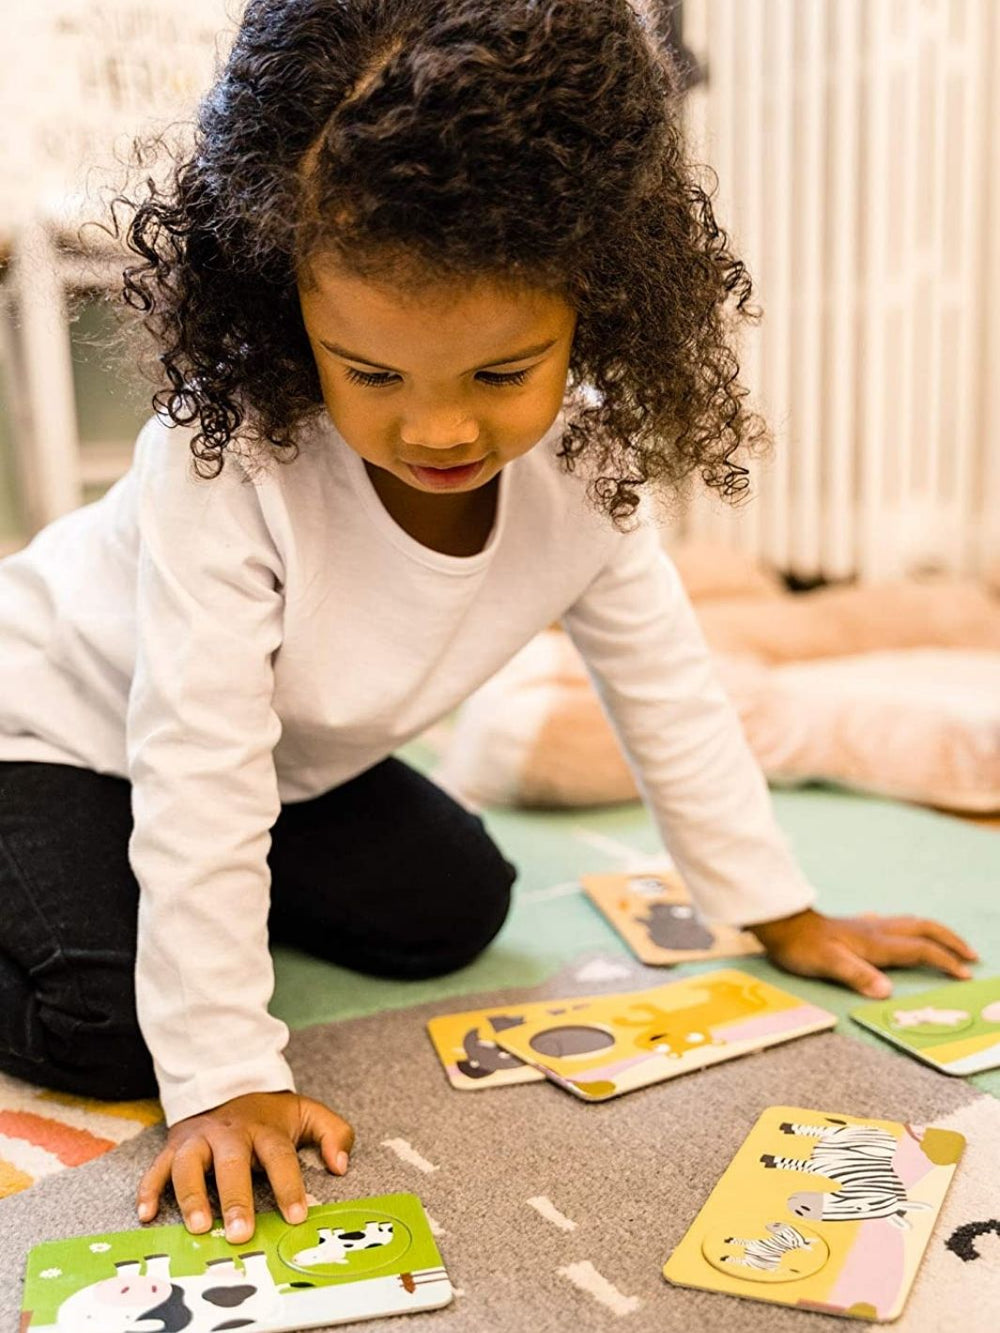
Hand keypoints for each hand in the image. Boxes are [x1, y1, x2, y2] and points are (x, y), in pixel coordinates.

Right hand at [136, 1091, 353, 1242]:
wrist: (226, 1084)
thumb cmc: (269, 1113)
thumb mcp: (306, 1113)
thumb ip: (333, 1133)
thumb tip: (340, 1165)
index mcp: (264, 1128)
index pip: (279, 1156)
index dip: (289, 1186)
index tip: (297, 1216)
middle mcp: (229, 1133)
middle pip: (231, 1162)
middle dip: (236, 1198)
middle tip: (241, 1233)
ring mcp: (199, 1139)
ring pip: (189, 1164)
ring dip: (191, 1195)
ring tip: (198, 1227)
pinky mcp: (174, 1146)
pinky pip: (157, 1167)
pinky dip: (149, 1189)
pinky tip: (147, 1214)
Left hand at [749, 908, 977, 998]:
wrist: (780, 924)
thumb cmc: (802, 947)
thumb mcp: (828, 964)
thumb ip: (857, 976)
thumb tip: (887, 991)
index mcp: (876, 943)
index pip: (920, 949)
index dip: (944, 960)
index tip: (965, 974)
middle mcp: (877, 931)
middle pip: (924, 929)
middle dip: (950, 941)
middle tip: (971, 956)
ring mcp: (866, 927)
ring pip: (910, 924)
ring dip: (934, 934)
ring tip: (948, 945)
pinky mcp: (854, 927)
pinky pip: (892, 925)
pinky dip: (907, 930)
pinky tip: (898, 933)